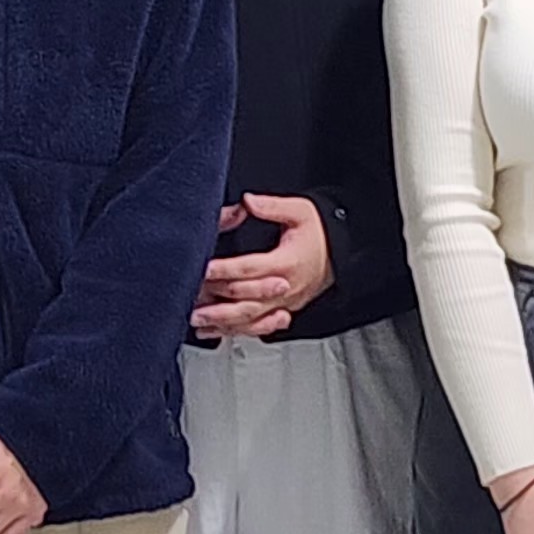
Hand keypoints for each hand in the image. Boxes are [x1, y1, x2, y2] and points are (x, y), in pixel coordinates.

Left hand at [191, 195, 333, 341]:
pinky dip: (234, 331)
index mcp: (287, 263)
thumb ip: (273, 207)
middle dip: (216, 298)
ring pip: (249, 318)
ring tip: (197, 320)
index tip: (204, 268)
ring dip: (221, 321)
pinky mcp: (282, 311)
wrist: (342, 255)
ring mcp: (284, 304)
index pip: (250, 269)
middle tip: (191, 296)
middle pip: (246, 298)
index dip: (225, 269)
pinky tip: (214, 332)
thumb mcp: (301, 212)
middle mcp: (285, 288)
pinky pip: (256, 327)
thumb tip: (248, 202)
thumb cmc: (321, 234)